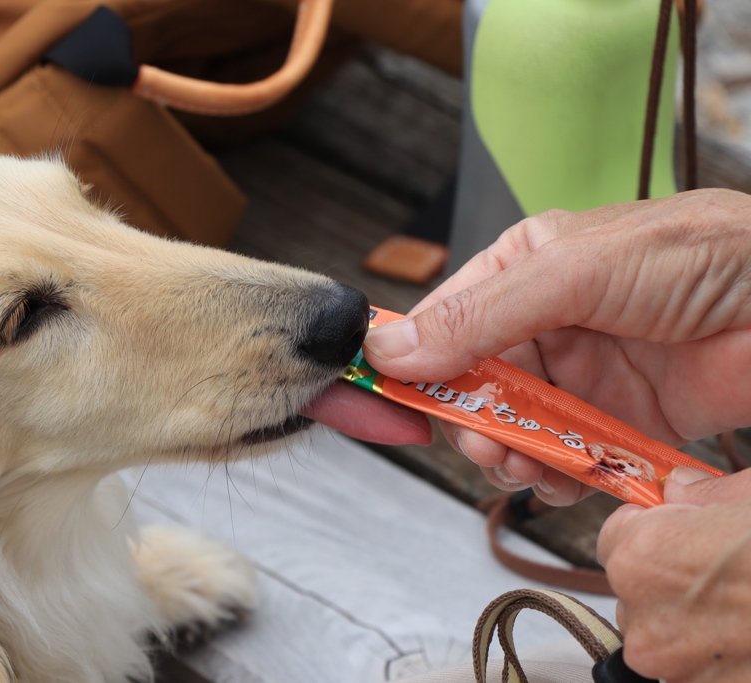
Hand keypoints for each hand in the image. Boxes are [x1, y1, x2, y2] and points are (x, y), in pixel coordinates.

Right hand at [363, 189, 750, 504]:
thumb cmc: (706, 259)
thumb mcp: (577, 272)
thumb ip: (482, 314)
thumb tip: (393, 348)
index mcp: (525, 267)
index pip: (446, 319)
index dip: (417, 363)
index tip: (399, 403)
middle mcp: (546, 321)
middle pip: (473, 385)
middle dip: (471, 422)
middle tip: (485, 446)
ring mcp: (582, 372)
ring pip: (513, 428)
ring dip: (509, 456)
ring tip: (526, 467)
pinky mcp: (619, 419)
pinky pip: (565, 457)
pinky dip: (556, 477)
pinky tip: (564, 480)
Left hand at [597, 466, 750, 681]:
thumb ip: (708, 493)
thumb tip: (680, 487)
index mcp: (644, 560)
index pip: (614, 539)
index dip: (654, 530)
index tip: (686, 529)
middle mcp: (648, 624)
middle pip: (638, 593)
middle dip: (675, 580)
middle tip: (734, 571)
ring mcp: (681, 674)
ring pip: (669, 638)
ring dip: (701, 626)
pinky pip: (702, 672)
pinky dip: (725, 658)